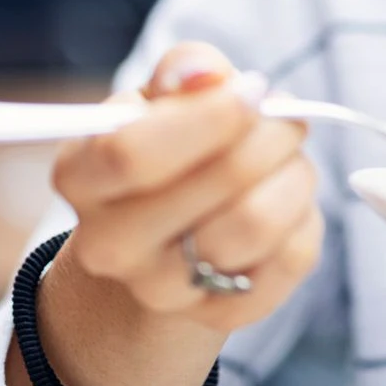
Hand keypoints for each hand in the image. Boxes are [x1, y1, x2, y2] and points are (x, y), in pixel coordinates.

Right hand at [51, 42, 323, 335]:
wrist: (164, 237)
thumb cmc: (167, 149)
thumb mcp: (161, 97)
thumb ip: (183, 70)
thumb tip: (202, 75)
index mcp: (81, 177)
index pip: (133, 153)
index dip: (210, 115)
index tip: (252, 89)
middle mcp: (110, 245)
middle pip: (216, 186)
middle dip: (271, 135)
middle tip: (287, 116)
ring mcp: (163, 290)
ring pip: (258, 224)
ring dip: (293, 173)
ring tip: (288, 155)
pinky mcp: (220, 315)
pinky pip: (290, 257)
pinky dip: (304, 214)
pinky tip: (284, 197)